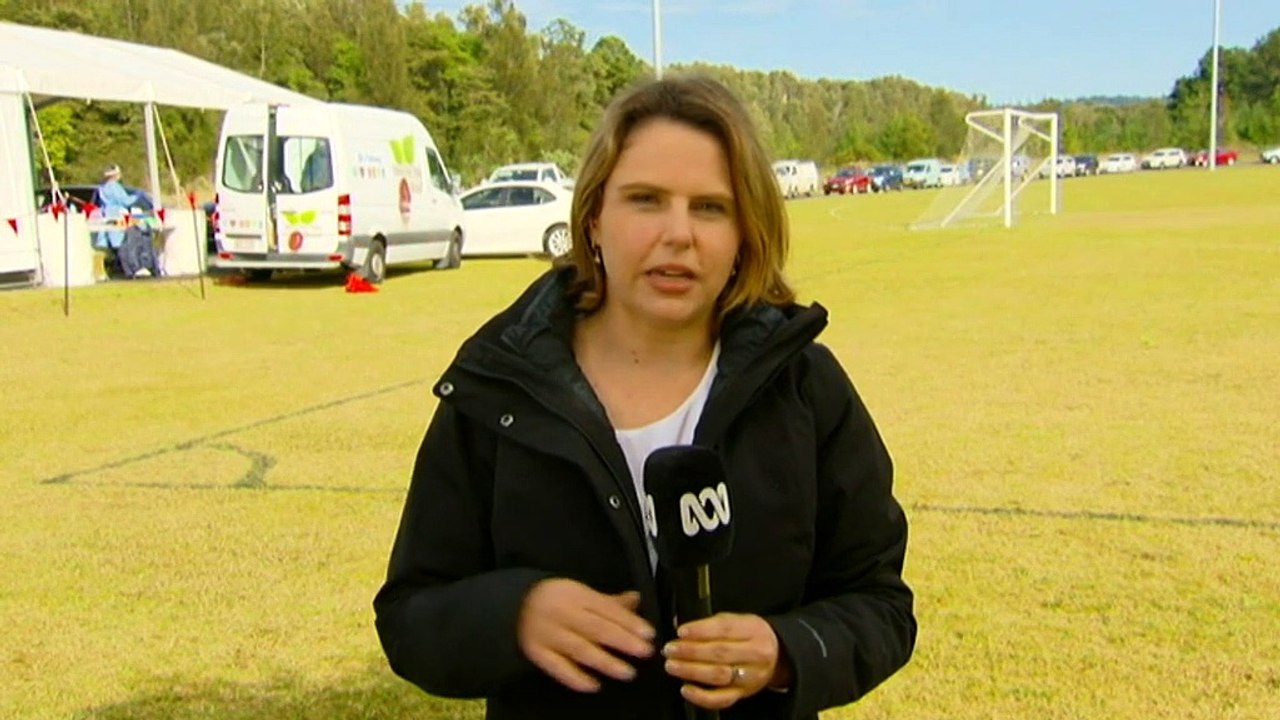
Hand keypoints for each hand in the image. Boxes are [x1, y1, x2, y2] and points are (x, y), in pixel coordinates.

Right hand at [517, 578, 655, 692]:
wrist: (515, 605)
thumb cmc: (556, 599)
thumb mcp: (581, 593)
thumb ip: (609, 602)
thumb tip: (637, 600)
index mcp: (576, 595)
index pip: (606, 609)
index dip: (628, 622)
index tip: (648, 634)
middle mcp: (563, 614)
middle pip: (596, 628)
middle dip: (622, 641)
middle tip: (645, 652)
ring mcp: (549, 634)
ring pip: (580, 649)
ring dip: (605, 662)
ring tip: (628, 672)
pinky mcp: (537, 653)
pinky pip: (557, 667)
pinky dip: (575, 677)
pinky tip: (594, 685)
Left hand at [662, 612, 789, 709]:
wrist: (778, 656)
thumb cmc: (750, 635)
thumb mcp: (737, 621)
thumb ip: (710, 623)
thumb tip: (679, 623)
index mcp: (752, 629)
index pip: (724, 628)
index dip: (700, 630)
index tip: (680, 631)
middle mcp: (754, 653)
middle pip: (720, 652)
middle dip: (690, 651)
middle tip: (670, 649)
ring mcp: (749, 676)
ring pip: (719, 675)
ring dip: (691, 671)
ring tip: (672, 665)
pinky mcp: (743, 694)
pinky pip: (721, 699)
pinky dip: (701, 696)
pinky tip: (685, 689)